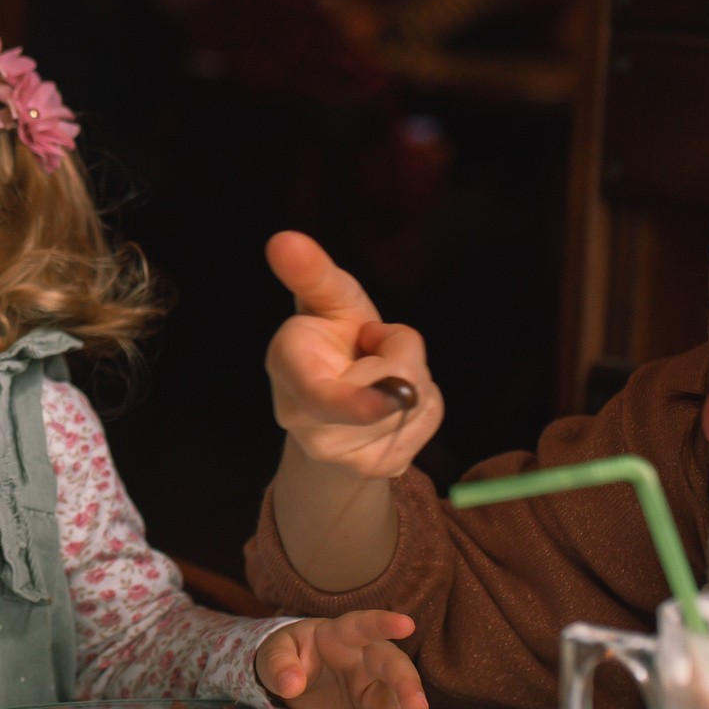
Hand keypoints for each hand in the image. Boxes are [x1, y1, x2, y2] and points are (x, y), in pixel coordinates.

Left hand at [256, 611, 427, 708]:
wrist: (292, 674)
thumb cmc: (288, 652)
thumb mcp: (274, 652)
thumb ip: (280, 663)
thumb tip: (291, 684)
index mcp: (341, 633)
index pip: (363, 624)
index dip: (384, 623)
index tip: (407, 624)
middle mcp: (364, 655)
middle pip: (392, 664)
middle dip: (406, 684)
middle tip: (417, 707)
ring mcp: (372, 681)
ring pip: (392, 701)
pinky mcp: (372, 705)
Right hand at [265, 231, 441, 484]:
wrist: (332, 407)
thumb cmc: (330, 339)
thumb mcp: (327, 300)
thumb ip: (311, 273)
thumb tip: (283, 238)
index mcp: (288, 370)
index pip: (323, 395)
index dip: (359, 400)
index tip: (393, 398)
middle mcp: (305, 422)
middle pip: (394, 384)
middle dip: (400, 352)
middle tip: (371, 344)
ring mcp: (340, 454)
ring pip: (414, 403)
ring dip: (413, 378)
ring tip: (380, 375)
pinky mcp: (376, 470)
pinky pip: (425, 423)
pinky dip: (421, 405)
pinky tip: (393, 402)